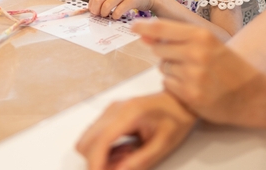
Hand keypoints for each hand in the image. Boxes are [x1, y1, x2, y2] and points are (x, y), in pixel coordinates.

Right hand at [77, 92, 195, 169]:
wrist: (178, 102)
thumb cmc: (175, 119)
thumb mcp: (163, 145)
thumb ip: (140, 161)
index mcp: (129, 113)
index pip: (102, 140)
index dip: (96, 162)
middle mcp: (115, 109)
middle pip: (87, 141)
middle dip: (98, 160)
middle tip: (123, 164)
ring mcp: (110, 109)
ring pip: (88, 139)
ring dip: (102, 155)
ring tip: (128, 154)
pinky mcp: (110, 113)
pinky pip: (96, 135)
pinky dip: (104, 148)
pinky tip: (125, 148)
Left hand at [89, 0, 161, 19]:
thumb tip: (92, 9)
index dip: (92, 5)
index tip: (93, 12)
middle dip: (96, 10)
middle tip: (99, 15)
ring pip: (107, 5)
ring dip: (104, 13)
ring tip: (107, 16)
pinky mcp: (132, 0)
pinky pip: (119, 10)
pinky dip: (115, 16)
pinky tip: (116, 17)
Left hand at [132, 18, 264, 125]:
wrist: (253, 95)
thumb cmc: (229, 66)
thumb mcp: (209, 44)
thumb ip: (177, 38)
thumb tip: (143, 34)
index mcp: (202, 36)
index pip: (162, 27)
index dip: (143, 26)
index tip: (133, 26)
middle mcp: (196, 53)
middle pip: (158, 49)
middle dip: (165, 54)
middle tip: (186, 60)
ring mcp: (193, 75)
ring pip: (162, 68)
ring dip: (172, 71)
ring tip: (194, 75)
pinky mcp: (190, 95)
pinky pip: (167, 85)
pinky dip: (175, 86)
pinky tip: (193, 87)